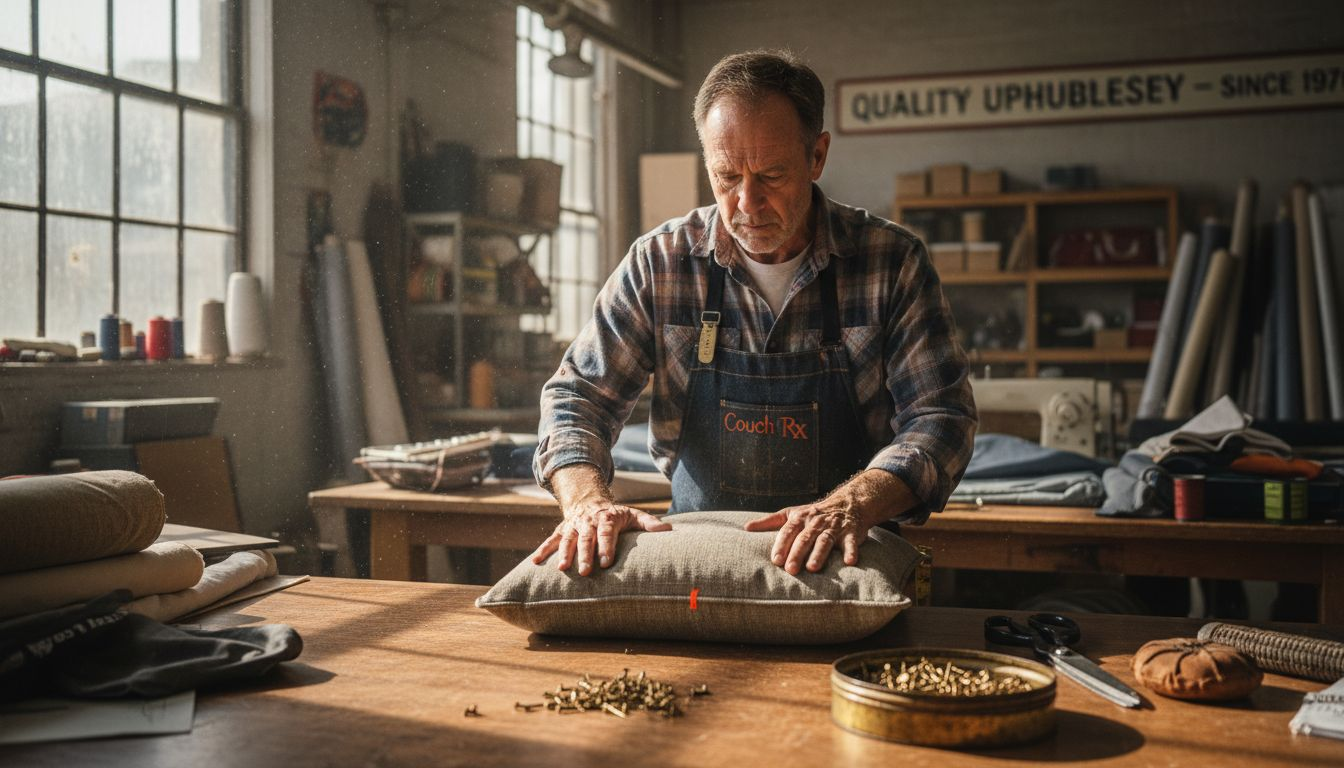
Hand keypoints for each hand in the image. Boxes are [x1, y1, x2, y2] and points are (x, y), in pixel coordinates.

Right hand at [530, 500, 670, 574]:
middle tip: (585, 572)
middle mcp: (588, 522)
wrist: (590, 501)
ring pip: (567, 539)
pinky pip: (550, 540)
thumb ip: (650, 524)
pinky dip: (542, 550)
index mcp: (607, 518)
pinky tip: (535, 563)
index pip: (607, 532)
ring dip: (563, 553)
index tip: (607, 562)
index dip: (606, 546)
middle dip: (585, 554)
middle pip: (586, 538)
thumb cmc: (616, 515)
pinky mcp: (562, 530)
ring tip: (561, 569)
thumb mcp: (634, 515)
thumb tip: (669, 531)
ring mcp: (573, 526)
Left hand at [742, 469, 914, 573]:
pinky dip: (851, 551)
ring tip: (813, 568)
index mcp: (799, 518)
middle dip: (797, 553)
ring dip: (819, 554)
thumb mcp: (790, 514)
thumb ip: (769, 522)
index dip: (782, 545)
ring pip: (825, 541)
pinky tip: (850, 562)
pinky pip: (851, 542)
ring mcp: (834, 528)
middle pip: (805, 538)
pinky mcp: (851, 533)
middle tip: (790, 570)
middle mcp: (815, 522)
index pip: (788, 531)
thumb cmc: (813, 514)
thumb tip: (746, 528)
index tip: (775, 560)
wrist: (847, 503)